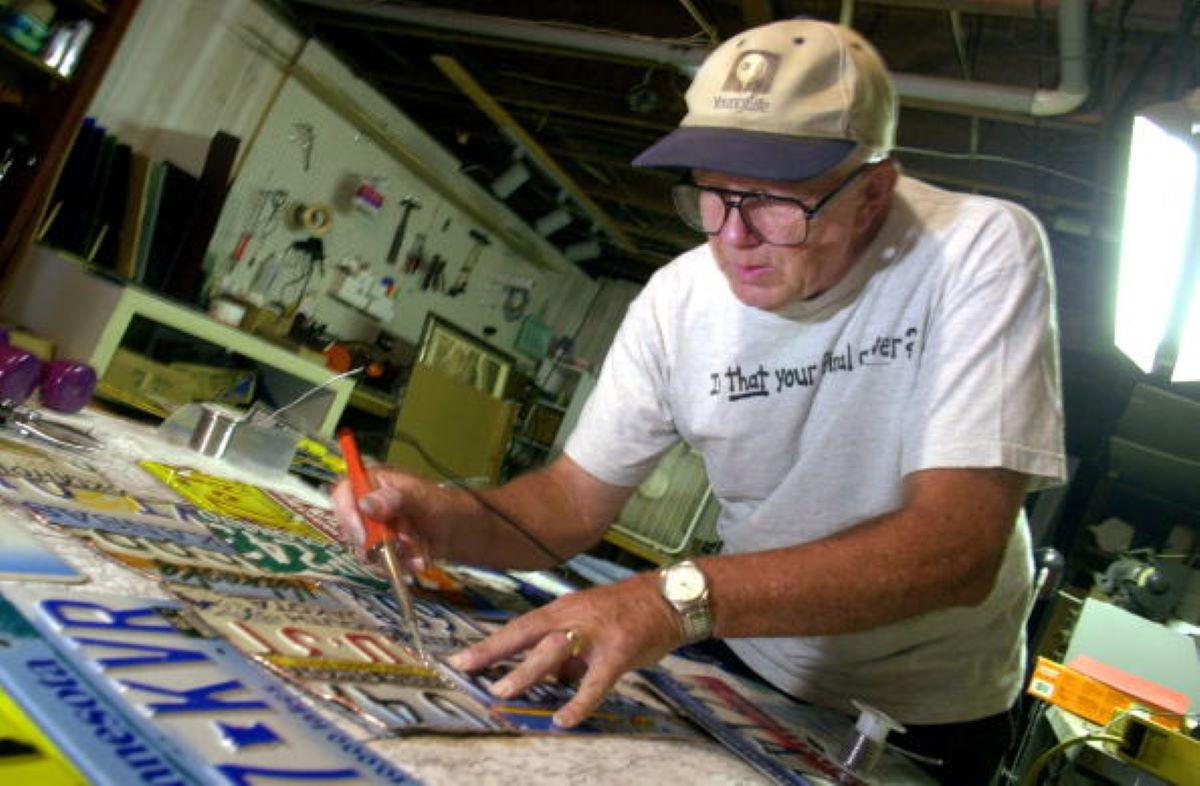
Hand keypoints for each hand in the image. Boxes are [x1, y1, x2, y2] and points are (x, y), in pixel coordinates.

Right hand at [330, 467, 444, 569]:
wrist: (458, 532)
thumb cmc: (441, 507)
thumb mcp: (422, 499)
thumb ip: (396, 499)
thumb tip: (365, 504)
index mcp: (373, 483)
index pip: (342, 493)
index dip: (346, 515)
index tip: (362, 537)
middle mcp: (367, 505)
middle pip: (349, 527)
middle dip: (376, 542)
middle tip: (401, 544)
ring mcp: (372, 528)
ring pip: (363, 549)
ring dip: (391, 555)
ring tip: (416, 550)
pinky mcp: (379, 548)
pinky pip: (377, 562)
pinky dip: (397, 564)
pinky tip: (416, 560)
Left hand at [446, 572, 685, 727]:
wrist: (669, 598)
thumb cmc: (626, 611)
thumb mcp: (588, 620)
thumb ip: (565, 647)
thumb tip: (545, 676)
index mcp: (563, 609)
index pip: (518, 627)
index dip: (489, 644)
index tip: (460, 659)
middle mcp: (573, 616)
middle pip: (526, 633)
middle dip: (494, 651)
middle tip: (466, 669)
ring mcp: (595, 633)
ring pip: (553, 650)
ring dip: (526, 671)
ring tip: (502, 692)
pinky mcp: (618, 651)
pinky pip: (595, 682)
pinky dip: (579, 702)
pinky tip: (564, 719)